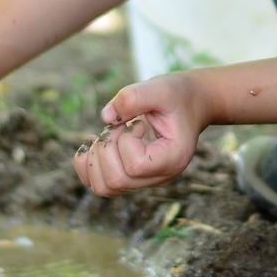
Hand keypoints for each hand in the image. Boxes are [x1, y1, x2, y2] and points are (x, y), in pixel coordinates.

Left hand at [73, 73, 212, 196]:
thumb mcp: (160, 88)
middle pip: (116, 181)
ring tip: (108, 134)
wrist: (189, 103)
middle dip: (106, 148)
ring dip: (95, 158)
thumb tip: (105, 117)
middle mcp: (159, 177)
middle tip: (119, 125)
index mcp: (173, 158)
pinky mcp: (131, 176)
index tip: (137, 122)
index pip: (136, 166)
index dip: (125, 141)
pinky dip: (87, 166)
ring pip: (104, 188)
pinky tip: (93, 143)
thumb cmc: (177, 96)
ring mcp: (144, 180)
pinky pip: (100, 185)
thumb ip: (134, 97)